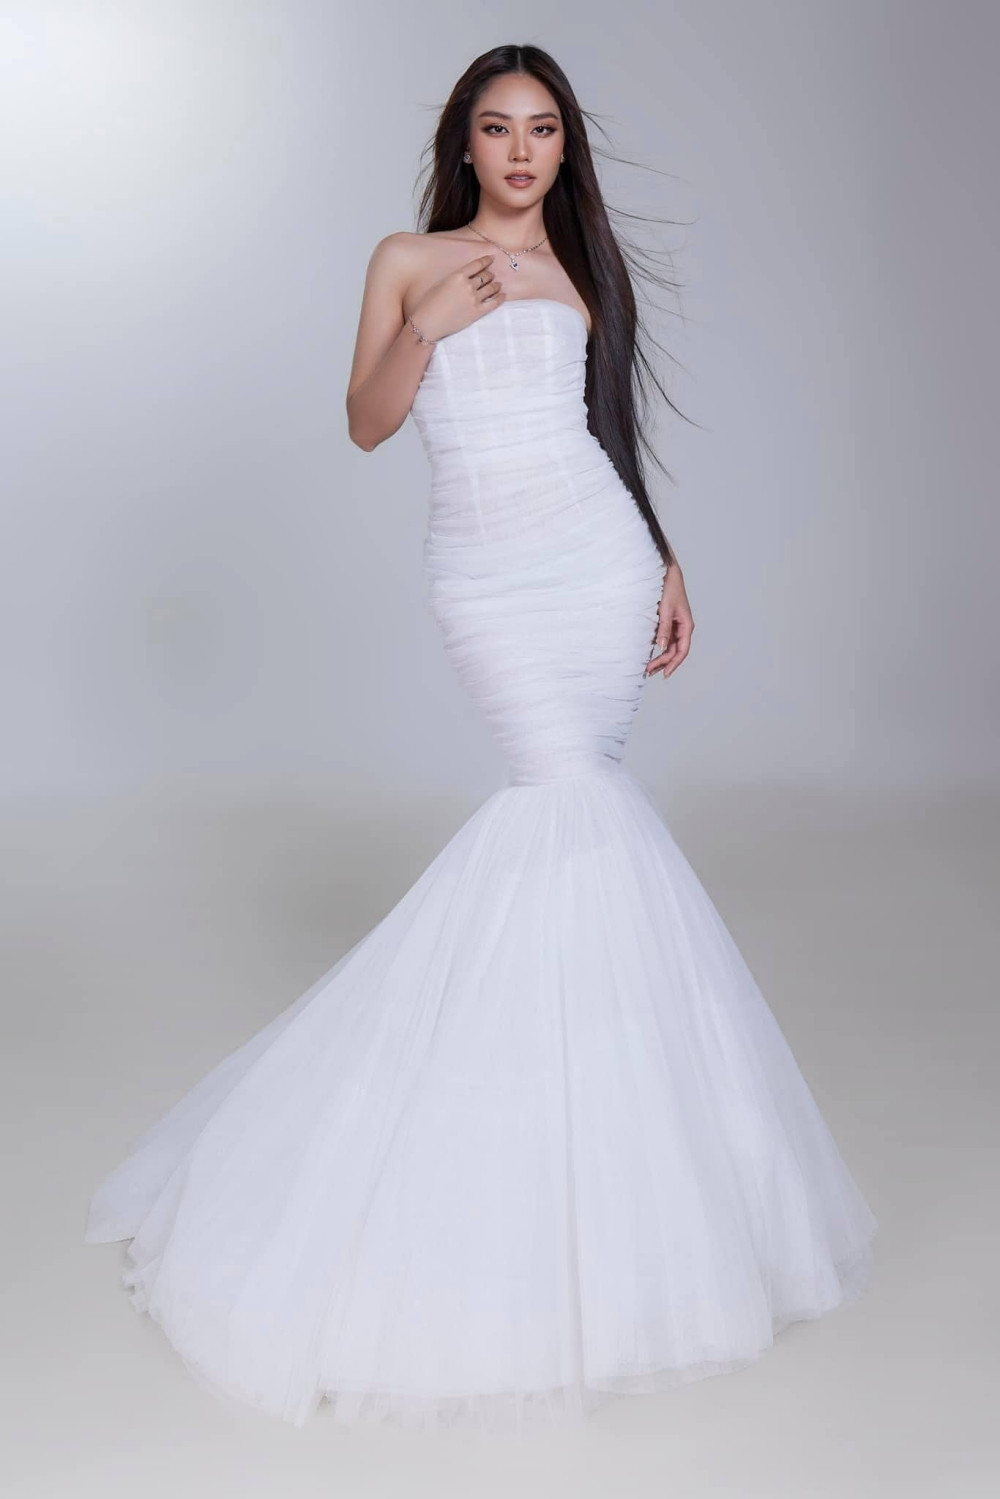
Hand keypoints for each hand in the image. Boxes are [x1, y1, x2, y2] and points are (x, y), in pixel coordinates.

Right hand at [409, 256, 505, 341]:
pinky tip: (503, 295)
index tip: (491, 258)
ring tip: (498, 285)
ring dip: (496, 285)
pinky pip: (494, 303)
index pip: (477, 264)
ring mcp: (474, 299)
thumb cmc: (429, 304)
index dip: (486, 260)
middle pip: (485, 276)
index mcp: (458, 275)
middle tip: (492, 275)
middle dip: (490, 274)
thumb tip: (465, 277)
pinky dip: (500, 298)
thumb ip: (455, 279)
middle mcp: (468, 285)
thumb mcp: (441, 284)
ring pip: (491, 288)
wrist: (428, 323)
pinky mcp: (477, 312)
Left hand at [645, 562, 693, 679]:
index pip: (682, 651)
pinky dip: (658, 648)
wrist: (667, 574)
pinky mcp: (668, 623)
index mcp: (686, 626)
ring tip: (648, 668)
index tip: (664, 673)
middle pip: (674, 652)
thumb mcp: (666, 610)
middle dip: (663, 663)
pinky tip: (649, 654)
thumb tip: (661, 647)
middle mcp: (682, 628)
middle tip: (649, 672)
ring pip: (669, 647)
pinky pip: (665, 640)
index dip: (673, 664)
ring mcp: (675, 626)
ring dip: (660, 658)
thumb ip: (664, 629)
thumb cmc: (670, 589)